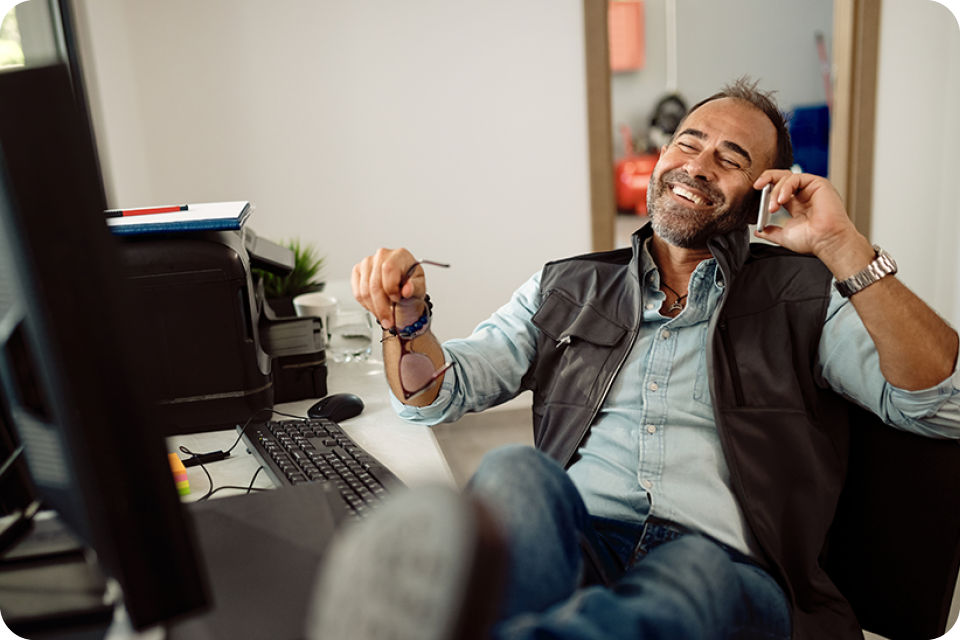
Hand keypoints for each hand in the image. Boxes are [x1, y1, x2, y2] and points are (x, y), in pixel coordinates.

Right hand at [352, 248, 427, 330]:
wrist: (404, 281)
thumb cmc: (411, 281)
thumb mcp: (419, 285)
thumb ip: (415, 287)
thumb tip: (407, 290)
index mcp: (399, 255)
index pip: (388, 269)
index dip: (391, 288)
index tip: (397, 299)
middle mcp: (381, 255)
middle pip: (374, 284)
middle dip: (381, 307)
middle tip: (388, 321)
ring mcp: (367, 263)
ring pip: (364, 291)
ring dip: (374, 308)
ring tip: (383, 316)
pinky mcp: (358, 271)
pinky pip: (357, 293)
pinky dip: (366, 305)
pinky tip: (375, 308)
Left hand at [753, 170, 873, 278]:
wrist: (826, 241)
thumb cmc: (811, 240)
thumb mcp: (784, 235)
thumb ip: (771, 232)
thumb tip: (759, 232)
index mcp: (796, 204)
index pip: (778, 189)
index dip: (766, 190)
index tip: (755, 195)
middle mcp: (804, 194)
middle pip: (782, 177)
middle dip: (767, 179)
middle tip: (757, 186)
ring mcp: (811, 188)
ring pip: (787, 177)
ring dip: (775, 191)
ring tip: (773, 207)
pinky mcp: (818, 183)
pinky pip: (796, 178)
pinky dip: (785, 187)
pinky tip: (781, 200)